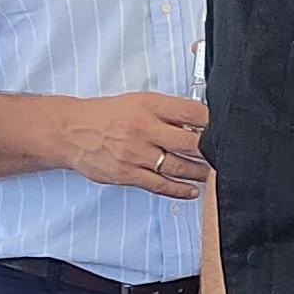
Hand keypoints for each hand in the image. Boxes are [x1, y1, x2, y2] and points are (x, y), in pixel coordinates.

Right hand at [57, 92, 210, 194]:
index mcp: (149, 105)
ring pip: (179, 167)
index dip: (212, 122)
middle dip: (210, 151)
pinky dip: (180, 190)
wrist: (71, 132)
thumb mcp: (138, 101)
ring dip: (199, 173)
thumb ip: (166, 111)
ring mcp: (136, 154)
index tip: (222, 130)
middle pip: (190, 143)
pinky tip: (192, 191)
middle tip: (221, 156)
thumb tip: (197, 123)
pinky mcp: (128, 174)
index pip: (191, 112)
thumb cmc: (106, 115)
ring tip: (209, 173)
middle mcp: (143, 128)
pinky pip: (160, 185)